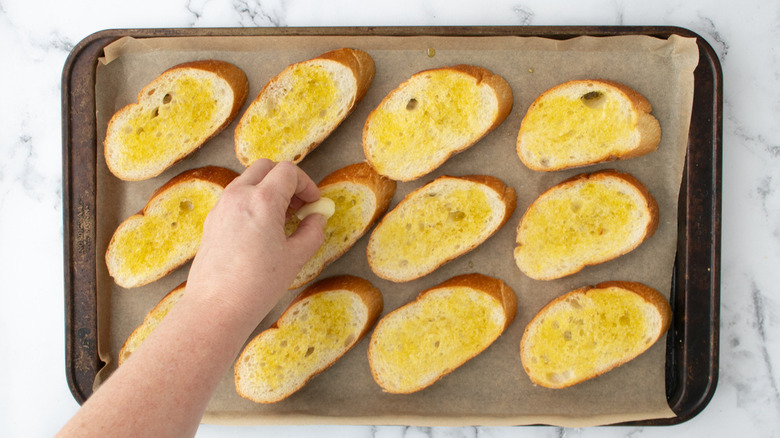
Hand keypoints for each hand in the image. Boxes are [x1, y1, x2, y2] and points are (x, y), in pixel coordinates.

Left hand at [185, 159, 325, 318]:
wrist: (216, 308)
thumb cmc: (256, 285)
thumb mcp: (295, 258)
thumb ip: (312, 231)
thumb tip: (317, 218)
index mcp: (262, 200)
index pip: (288, 172)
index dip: (307, 184)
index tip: (314, 202)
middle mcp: (238, 196)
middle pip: (266, 168)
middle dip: (286, 180)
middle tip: (300, 205)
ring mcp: (221, 206)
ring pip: (249, 180)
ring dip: (268, 189)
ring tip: (282, 219)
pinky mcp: (212, 220)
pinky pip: (235, 197)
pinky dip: (252, 201)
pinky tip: (262, 229)